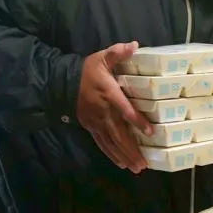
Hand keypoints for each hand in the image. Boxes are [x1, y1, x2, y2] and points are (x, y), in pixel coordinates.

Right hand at [77, 42, 153, 172]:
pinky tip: (122, 164)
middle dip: (131, 150)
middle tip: (143, 164)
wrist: (63, 82)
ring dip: (124, 156)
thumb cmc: (87, 70)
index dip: (136, 121)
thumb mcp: (102, 57)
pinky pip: (103, 144)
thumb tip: (135, 45)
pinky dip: (112, 154)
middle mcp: (103, 112)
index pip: (124, 109)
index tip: (149, 132)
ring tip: (137, 168)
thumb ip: (118, 52)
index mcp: (109, 95)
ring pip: (111, 142)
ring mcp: (96, 122)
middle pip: (118, 134)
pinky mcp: (91, 127)